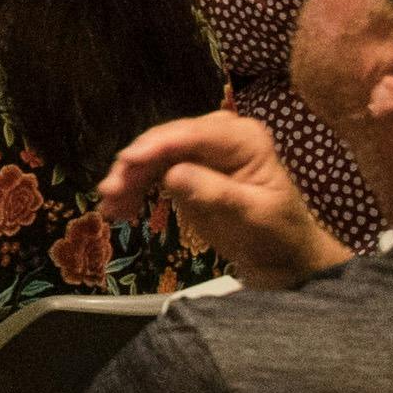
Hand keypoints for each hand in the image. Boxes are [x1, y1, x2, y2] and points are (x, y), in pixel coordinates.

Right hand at [97, 112, 354, 289]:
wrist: (282, 258)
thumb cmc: (278, 235)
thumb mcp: (254, 215)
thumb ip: (216, 193)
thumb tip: (173, 175)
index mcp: (243, 138)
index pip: (192, 134)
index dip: (155, 145)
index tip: (127, 161)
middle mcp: (218, 135)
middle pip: (165, 142)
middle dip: (135, 165)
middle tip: (110, 191)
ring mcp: (200, 150)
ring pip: (152, 157)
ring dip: (128, 180)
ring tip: (110, 205)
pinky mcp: (185, 168)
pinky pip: (152, 172)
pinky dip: (134, 189)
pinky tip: (118, 208)